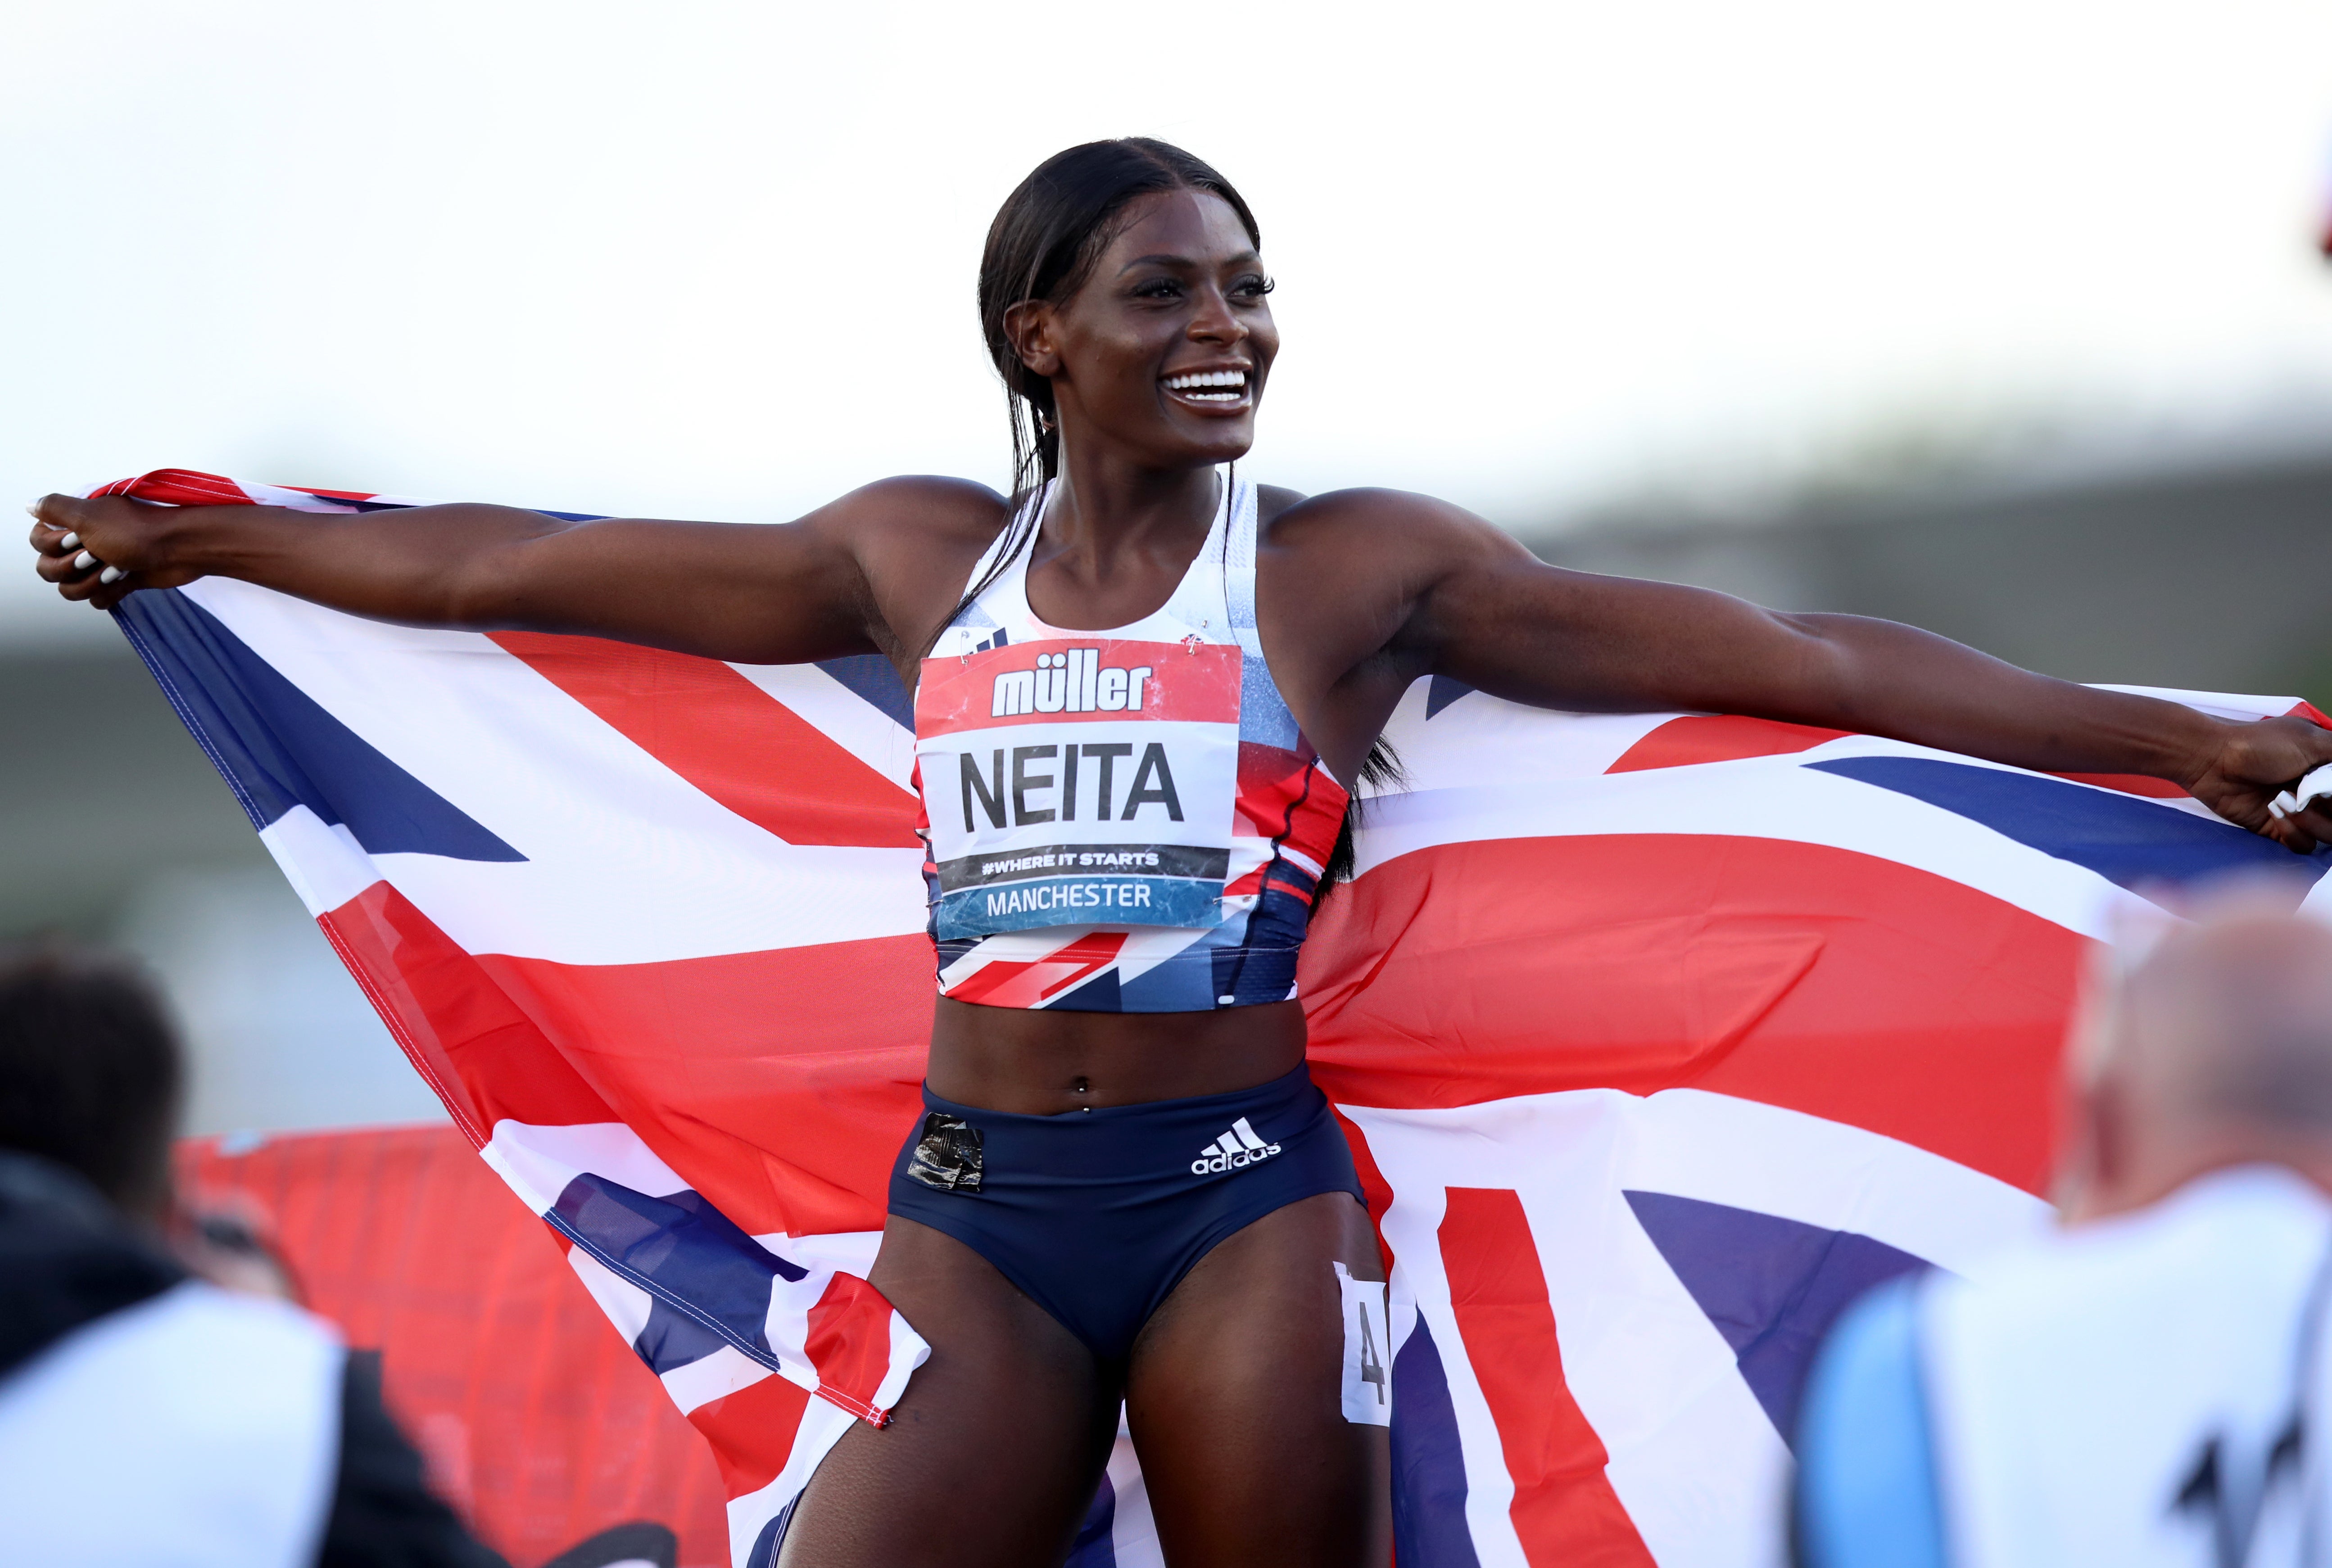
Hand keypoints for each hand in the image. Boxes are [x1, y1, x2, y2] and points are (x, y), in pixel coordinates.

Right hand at [25, 493, 203, 608]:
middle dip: (71, 568)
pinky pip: (96, 599)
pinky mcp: (118, 581)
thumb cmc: (138, 529)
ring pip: (70, 589)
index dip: (54, 547)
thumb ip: (55, 508)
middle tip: (97, 556)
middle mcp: (82, 542)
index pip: (37, 543)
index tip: (78, 539)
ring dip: (91, 582)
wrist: (181, 548)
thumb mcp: (89, 513)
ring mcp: (100, 563)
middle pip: (49, 570)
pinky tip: (125, 579)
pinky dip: (109, 593)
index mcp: (72, 523)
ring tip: (115, 569)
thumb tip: (30, 506)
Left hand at [2187, 714, 2331, 853]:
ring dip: (2314, 823)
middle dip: (2331, 810)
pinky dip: (2293, 833)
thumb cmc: (2259, 744)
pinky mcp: (2277, 829)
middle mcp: (2318, 793)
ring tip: (2291, 804)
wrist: (2213, 760)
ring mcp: (2300, 812)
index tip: (2329, 796)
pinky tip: (2275, 814)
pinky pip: (2301, 844)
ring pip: (2329, 834)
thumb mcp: (2311, 741)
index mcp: (2329, 769)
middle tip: (2312, 797)